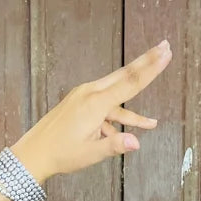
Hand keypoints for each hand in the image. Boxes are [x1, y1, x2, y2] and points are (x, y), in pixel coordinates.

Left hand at [11, 39, 172, 179]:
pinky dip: (120, 114)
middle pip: (125, 75)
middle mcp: (90, 93)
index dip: (151, 68)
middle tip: (166, 46)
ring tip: (155, 100)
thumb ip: (114, 146)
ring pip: (117, 90)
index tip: (165, 53)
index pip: (130, 83)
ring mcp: (84, 96)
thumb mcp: (90, 154)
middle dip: (147, 62)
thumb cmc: (61, 154)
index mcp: (95, 104)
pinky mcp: (81, 102)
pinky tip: (134, 128)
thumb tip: (137, 143)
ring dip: (136, 90)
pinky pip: (107, 104)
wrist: (34, 152)